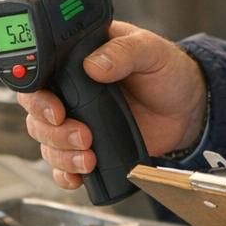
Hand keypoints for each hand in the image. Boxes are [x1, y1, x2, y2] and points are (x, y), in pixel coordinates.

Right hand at [17, 20, 207, 190]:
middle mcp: (71, 92)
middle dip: (52, 131)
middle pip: (37, 115)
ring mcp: (79, 120)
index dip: (39, 97)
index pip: (41, 77)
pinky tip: (79, 175)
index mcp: (77, 61)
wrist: (187, 108)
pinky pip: (64, 164)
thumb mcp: (149, 50)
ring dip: (61, 154)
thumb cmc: (168, 72)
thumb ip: (123, 52)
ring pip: (47, 142)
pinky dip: (65, 174)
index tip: (57, 110)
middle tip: (80, 134)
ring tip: (89, 156)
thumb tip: (94, 64)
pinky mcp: (90, 146)